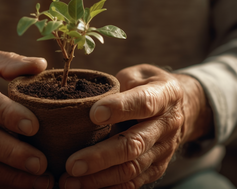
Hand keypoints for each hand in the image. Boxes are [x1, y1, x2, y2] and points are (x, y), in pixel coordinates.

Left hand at [59, 64, 212, 188]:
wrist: (182, 108)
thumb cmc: (148, 86)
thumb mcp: (138, 74)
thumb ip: (117, 85)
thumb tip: (87, 102)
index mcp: (165, 95)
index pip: (144, 103)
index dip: (120, 108)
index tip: (94, 115)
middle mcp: (167, 124)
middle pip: (135, 143)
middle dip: (101, 156)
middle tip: (72, 164)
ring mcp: (164, 149)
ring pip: (132, 167)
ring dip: (100, 177)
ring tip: (70, 181)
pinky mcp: (157, 166)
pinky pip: (135, 181)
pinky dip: (110, 187)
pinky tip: (86, 187)